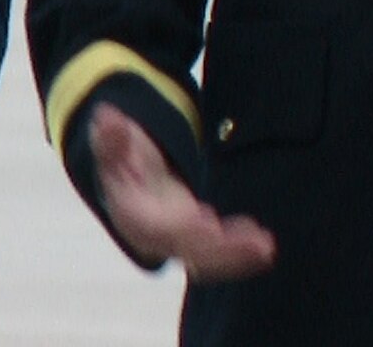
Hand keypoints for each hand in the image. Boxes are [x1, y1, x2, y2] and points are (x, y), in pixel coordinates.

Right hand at [89, 103, 274, 282]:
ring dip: (237, 256)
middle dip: (223, 250)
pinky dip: (240, 254)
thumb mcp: (114, 143)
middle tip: (257, 244)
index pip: (158, 228)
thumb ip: (112, 135)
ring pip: (206, 258)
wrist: (125, 178)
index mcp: (133, 215)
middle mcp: (154, 237)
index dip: (184, 229)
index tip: (210, 225)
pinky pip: (217, 254)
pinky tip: (264, 246)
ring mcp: (175, 242)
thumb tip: (105, 114)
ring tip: (266, 248)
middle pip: (189, 250)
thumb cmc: (121, 159)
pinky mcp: (194, 241)